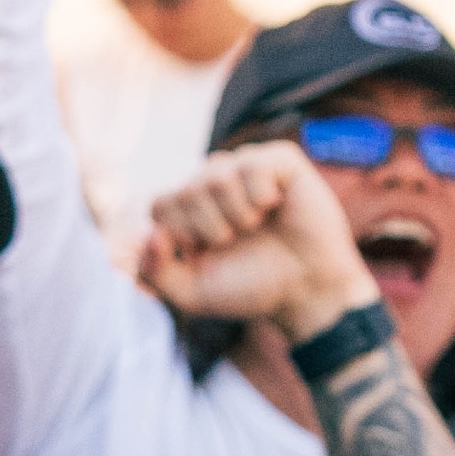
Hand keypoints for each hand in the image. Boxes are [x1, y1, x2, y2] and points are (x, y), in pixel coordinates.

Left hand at [135, 142, 376, 336]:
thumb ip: (155, 274)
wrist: (307, 292)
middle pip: (185, 190)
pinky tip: (275, 207)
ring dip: (236, 215)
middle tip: (235, 241)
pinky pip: (251, 164)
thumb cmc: (252, 288)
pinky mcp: (279, 161)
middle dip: (208, 228)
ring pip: (215, 175)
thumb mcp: (194, 294)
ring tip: (256, 227)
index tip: (204, 252)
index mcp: (191, 211)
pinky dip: (260, 196)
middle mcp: (215, 184)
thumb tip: (147, 236)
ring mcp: (246, 169)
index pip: (160, 206)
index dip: (179, 233)